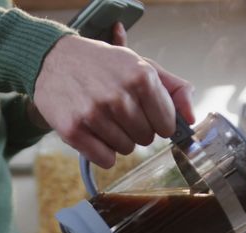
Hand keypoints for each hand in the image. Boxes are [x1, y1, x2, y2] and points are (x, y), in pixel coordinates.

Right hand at [32, 31, 194, 167]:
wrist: (54, 59)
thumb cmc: (102, 65)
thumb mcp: (141, 64)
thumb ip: (174, 89)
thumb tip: (191, 119)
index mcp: (141, 76)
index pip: (167, 124)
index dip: (157, 121)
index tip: (144, 112)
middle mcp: (119, 95)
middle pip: (146, 139)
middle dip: (136, 128)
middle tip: (118, 110)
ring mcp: (94, 114)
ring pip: (126, 150)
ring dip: (117, 139)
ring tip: (103, 117)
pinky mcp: (74, 130)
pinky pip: (106, 160)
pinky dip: (102, 152)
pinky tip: (93, 132)